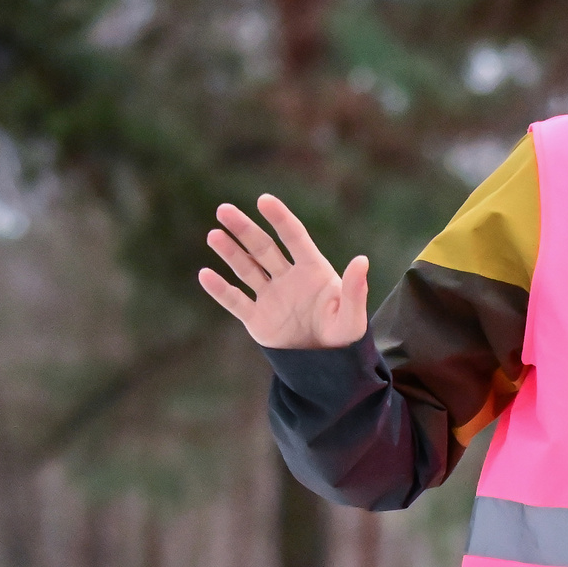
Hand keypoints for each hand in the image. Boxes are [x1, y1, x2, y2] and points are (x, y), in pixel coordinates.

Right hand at [198, 194, 370, 349]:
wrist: (326, 367)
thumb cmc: (344, 338)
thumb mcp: (352, 318)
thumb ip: (355, 291)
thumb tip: (362, 260)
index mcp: (313, 271)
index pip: (294, 237)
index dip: (280, 218)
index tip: (264, 200)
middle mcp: (288, 278)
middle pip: (263, 247)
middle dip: (244, 229)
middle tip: (224, 210)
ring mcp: (271, 296)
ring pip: (246, 268)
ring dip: (230, 252)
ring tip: (214, 235)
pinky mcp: (257, 318)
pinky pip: (236, 301)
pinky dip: (220, 290)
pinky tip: (205, 275)